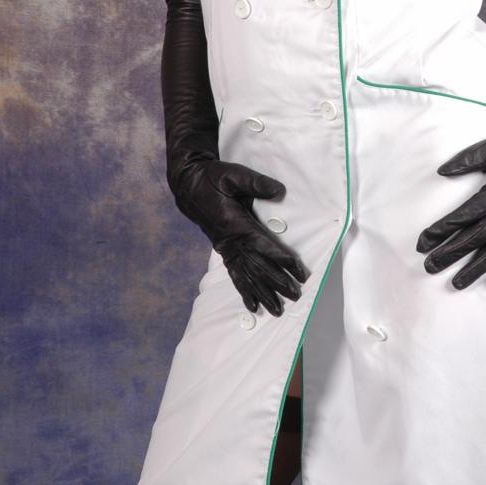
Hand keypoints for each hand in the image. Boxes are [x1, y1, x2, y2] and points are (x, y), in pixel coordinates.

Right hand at [172, 157, 308, 316]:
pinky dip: (244, 291)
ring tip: (277, 310)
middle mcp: (231, 241)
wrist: (188, 184)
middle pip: (258, 266)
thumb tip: (280, 191)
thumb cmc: (213, 178)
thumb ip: (257, 184)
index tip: (298, 271)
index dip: (282, 259)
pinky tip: (252, 306)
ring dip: (263, 293)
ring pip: (247, 275)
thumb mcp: (234, 174)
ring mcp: (226, 247)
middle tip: (295, 295)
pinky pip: (234, 274)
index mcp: (236, 223)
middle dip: (277, 282)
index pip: (264, 246)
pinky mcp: (223, 249)